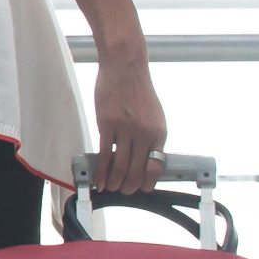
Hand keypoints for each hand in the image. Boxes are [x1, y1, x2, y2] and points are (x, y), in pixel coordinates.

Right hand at [90, 49, 166, 192]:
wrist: (125, 67)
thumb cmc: (137, 90)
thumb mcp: (153, 115)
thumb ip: (150, 136)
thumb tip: (143, 158)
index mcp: (160, 132)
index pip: (156, 166)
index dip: (147, 182)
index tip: (141, 189)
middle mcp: (145, 133)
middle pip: (137, 170)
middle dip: (130, 186)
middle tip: (123, 192)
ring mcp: (125, 129)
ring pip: (121, 166)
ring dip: (115, 182)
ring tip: (110, 188)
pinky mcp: (107, 124)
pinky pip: (104, 154)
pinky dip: (102, 171)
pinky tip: (99, 179)